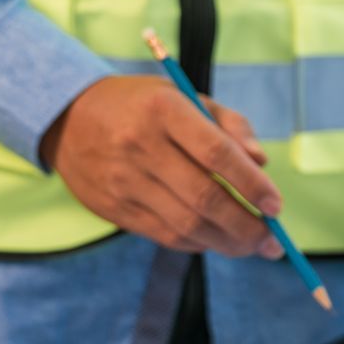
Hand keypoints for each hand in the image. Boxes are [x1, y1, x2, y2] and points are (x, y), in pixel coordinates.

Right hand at [41, 75, 282, 258]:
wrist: (67, 117)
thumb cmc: (144, 106)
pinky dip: (199, 242)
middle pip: (204, 198)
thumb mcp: (185, 96)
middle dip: (247, 226)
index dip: (251, 184)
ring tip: (254, 247)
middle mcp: (140, 145)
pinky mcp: (113, 208)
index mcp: (163, 110)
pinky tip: (217, 239)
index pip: (216, 153)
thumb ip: (230, 125)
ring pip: (187, 225)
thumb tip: (261, 162)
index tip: (276, 206)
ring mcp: (123, 181)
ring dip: (228, 243)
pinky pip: (166, 235)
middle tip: (274, 241)